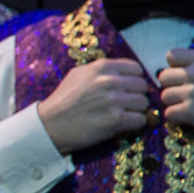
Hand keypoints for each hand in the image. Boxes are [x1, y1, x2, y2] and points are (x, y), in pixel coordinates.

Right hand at [36, 58, 150, 153]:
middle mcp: (109, 81)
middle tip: (123, 104)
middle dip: (135, 95)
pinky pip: (141, 119)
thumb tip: (126, 72)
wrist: (49, 125)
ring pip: (143, 103)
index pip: (136, 69)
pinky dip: (134, 124)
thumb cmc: (63, 100)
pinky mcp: (115, 119)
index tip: (125, 89)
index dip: (132, 80)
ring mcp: (113, 100)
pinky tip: (122, 125)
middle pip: (142, 86)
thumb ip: (101, 70)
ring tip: (121, 115)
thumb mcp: (78, 74)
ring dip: (136, 110)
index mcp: (101, 67)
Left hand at [157, 49, 193, 140]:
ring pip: (164, 97)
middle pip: (163, 77)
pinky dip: (176, 118)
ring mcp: (192, 92)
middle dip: (172, 87)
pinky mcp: (191, 112)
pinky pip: (169, 114)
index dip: (174, 67)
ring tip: (190, 108)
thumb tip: (183, 70)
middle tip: (185, 96)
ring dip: (174, 104)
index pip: (171, 55)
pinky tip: (190, 119)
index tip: (184, 77)